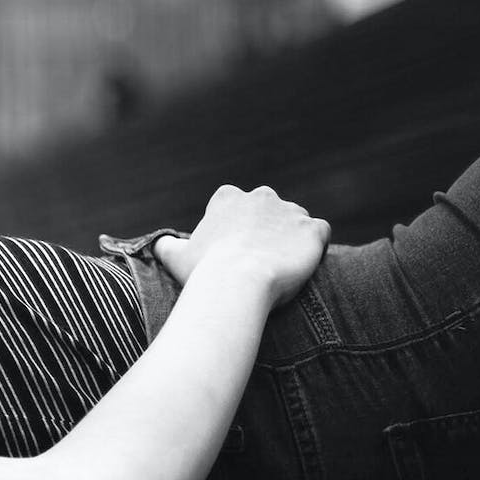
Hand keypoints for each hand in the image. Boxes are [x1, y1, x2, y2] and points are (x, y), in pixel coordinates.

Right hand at [152, 185, 329, 310]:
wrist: (237, 284)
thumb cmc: (203, 271)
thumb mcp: (174, 256)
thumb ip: (166, 244)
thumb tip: (159, 243)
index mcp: (229, 198)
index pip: (237, 205)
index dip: (237, 229)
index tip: (232, 251)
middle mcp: (262, 196)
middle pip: (269, 209)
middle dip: (267, 230)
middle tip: (258, 261)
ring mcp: (291, 211)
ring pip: (296, 221)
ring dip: (291, 239)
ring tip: (282, 268)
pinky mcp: (313, 229)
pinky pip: (320, 233)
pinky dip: (316, 246)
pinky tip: (304, 264)